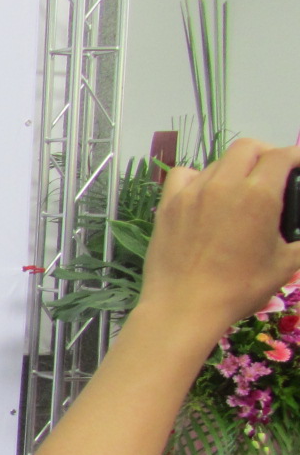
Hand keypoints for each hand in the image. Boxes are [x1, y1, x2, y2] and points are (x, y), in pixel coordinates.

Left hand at [141, 139, 299, 337]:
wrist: (184, 306)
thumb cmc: (239, 288)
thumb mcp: (286, 264)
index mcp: (258, 194)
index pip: (281, 156)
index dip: (295, 154)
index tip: (299, 162)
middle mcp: (223, 184)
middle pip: (247, 148)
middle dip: (265, 153)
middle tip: (273, 172)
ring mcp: (191, 192)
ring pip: (217, 162)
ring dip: (234, 167)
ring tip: (240, 188)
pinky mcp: (167, 204)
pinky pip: (183, 175)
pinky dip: (198, 177)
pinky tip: (204, 193)